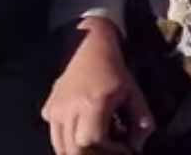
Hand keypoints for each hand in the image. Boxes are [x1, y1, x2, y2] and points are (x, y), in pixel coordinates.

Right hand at [42, 18, 155, 154]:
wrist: (89, 46)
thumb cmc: (114, 69)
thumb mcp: (134, 92)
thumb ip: (141, 120)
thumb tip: (136, 147)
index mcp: (92, 103)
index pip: (92, 140)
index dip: (109, 150)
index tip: (124, 147)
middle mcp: (69, 108)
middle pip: (73, 149)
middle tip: (110, 148)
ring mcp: (55, 109)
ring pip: (60, 146)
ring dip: (78, 151)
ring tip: (98, 144)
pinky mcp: (49, 108)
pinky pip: (55, 134)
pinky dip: (67, 141)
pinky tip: (84, 131)